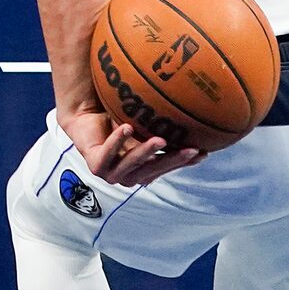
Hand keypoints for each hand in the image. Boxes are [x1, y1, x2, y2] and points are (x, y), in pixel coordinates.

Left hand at [65, 108, 197, 187]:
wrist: (85, 114)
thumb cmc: (117, 120)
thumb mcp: (145, 125)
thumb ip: (165, 127)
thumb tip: (199, 117)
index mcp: (142, 169)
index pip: (166, 167)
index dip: (184, 162)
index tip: (203, 152)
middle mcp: (128, 175)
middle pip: (153, 171)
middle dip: (171, 161)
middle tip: (189, 150)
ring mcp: (111, 172)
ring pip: (131, 166)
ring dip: (145, 153)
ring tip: (159, 139)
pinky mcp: (94, 164)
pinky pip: (108, 154)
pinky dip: (117, 142)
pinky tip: (127, 128)